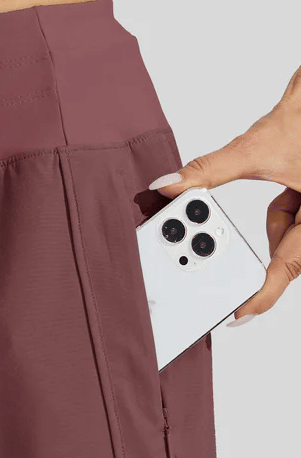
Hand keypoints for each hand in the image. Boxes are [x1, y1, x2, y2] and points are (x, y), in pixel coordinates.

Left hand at [148, 65, 300, 323]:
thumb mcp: (258, 146)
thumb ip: (210, 169)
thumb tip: (168, 186)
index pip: (287, 268)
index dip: (260, 296)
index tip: (234, 312)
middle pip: (283, 258)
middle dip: (248, 251)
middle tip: (211, 254)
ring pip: (285, 240)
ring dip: (269, 222)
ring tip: (265, 198)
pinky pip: (290, 223)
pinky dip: (278, 213)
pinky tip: (282, 191)